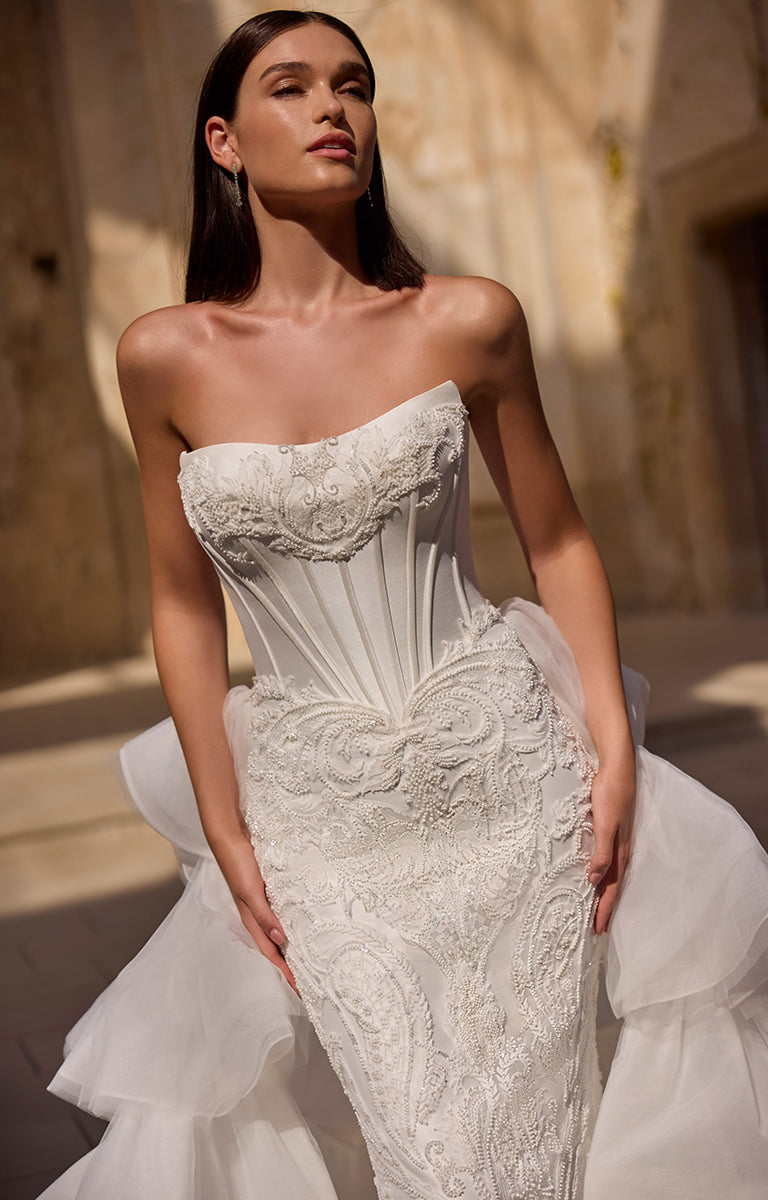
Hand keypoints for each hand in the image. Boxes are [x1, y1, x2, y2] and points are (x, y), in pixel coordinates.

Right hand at [209, 829, 299, 994]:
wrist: (230, 837)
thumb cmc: (238, 864)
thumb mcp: (251, 892)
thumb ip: (264, 915)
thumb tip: (280, 940)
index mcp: (251, 920)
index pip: (271, 953)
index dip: (285, 972)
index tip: (300, 989)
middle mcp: (257, 915)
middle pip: (275, 947)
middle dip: (290, 965)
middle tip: (310, 980)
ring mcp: (262, 904)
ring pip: (279, 932)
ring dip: (291, 946)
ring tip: (309, 958)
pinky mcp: (267, 891)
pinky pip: (281, 913)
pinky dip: (291, 924)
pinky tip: (303, 924)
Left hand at [586, 749, 635, 934]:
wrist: (617, 766)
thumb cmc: (610, 793)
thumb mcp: (605, 823)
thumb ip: (602, 852)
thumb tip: (594, 881)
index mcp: (622, 851)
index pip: (613, 889)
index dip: (605, 910)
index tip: (597, 930)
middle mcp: (622, 849)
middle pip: (614, 885)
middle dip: (606, 907)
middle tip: (597, 929)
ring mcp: (619, 840)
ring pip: (612, 874)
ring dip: (605, 893)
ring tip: (597, 908)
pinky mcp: (612, 829)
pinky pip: (609, 860)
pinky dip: (603, 874)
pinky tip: (597, 875)